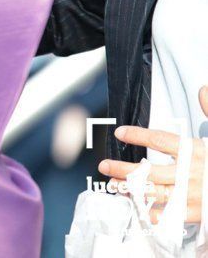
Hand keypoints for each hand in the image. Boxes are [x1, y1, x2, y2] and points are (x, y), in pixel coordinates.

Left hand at [98, 87, 206, 223]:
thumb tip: (203, 88)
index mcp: (196, 152)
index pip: (161, 140)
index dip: (138, 135)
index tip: (120, 132)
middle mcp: (190, 174)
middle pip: (149, 171)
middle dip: (124, 168)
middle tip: (104, 165)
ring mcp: (192, 195)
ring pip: (154, 193)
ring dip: (132, 189)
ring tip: (114, 185)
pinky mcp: (197, 213)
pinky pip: (170, 215)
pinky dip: (153, 213)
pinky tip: (139, 209)